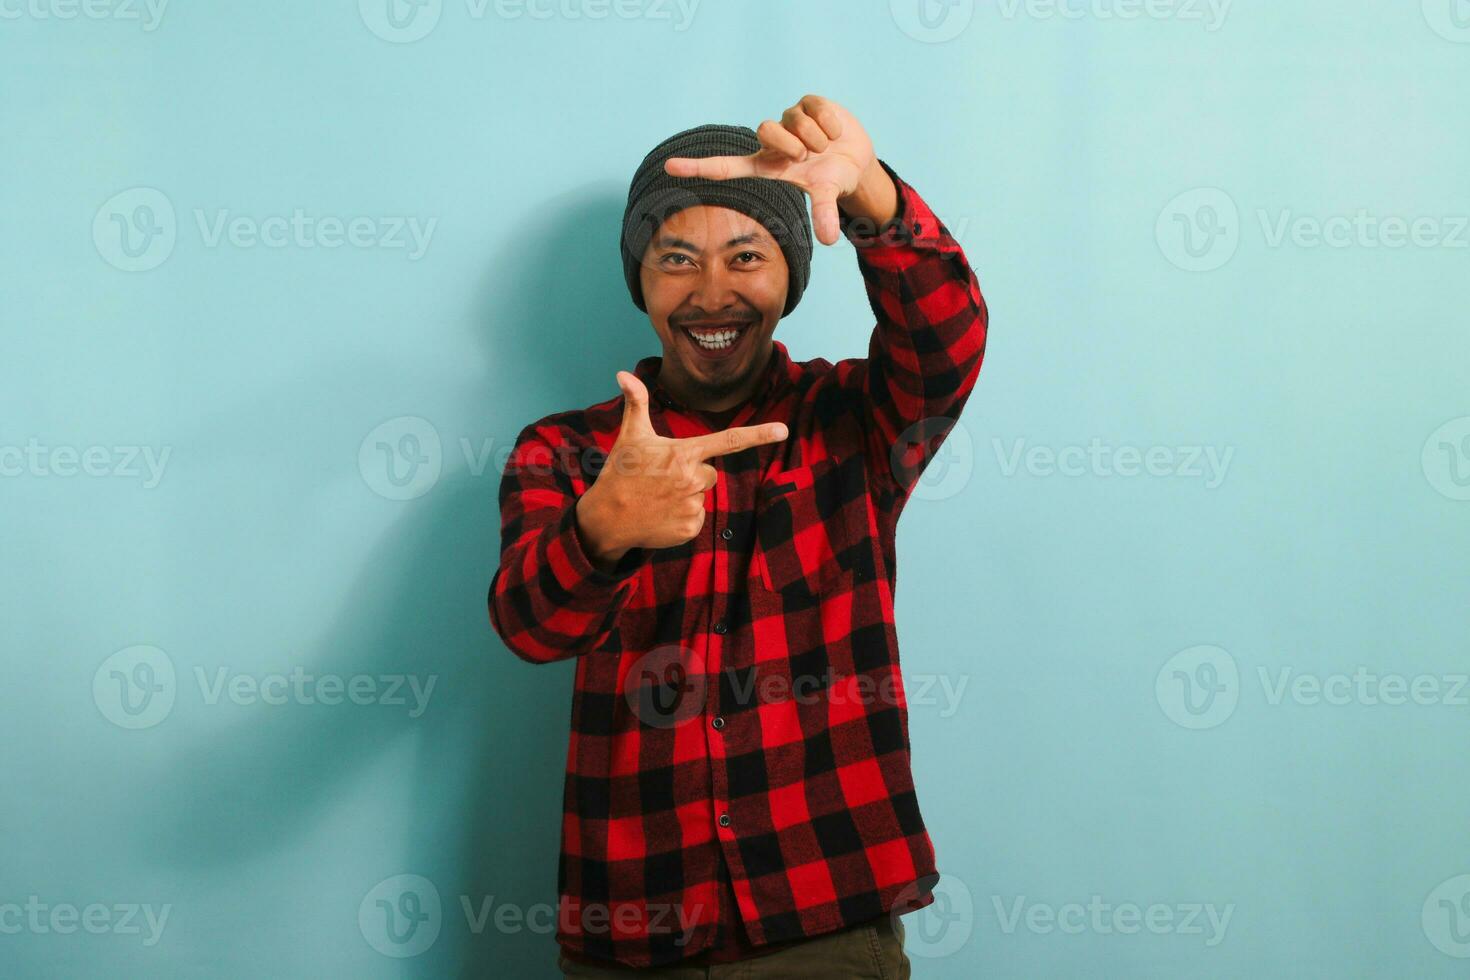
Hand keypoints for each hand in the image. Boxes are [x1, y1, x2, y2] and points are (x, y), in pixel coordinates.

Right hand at [576, 372, 788, 565]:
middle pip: (710, 473)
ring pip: (702, 496)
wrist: (607, 518)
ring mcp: (692, 506)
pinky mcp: (690, 528)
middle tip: (663, 479)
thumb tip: (623, 374)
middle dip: (692, 475)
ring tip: (659, 498)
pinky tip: (662, 515)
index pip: (728, 440)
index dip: (759, 434)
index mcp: (683, 453)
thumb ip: (635, 403)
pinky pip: (698, 519)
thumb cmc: (621, 472)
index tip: (783, 430)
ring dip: (686, 496)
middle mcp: (692, 479)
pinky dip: (683, 517)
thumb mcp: (630, 436)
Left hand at [663, 94, 888, 245]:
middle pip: (766, 130)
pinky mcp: (807, 102)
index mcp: (766, 165)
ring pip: (795, 121)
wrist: (857, 159)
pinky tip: (834, 132)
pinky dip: (830, 124)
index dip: (698, 168)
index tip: (669, 168)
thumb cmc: (831, 178)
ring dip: (817, 138)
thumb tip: (829, 239)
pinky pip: (815, 108)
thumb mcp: (827, 194)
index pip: (726, 167)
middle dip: (793, 146)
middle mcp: (772, 140)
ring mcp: (789, 119)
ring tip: (825, 148)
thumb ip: (824, 214)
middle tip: (808, 157)